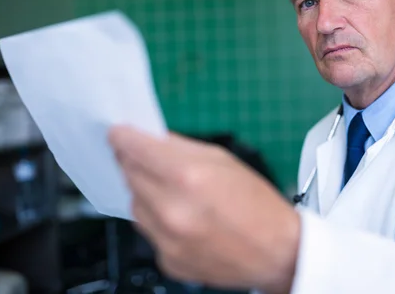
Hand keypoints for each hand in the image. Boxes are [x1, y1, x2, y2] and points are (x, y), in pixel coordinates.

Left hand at [108, 125, 299, 292]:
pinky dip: (158, 221)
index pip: (134, 149)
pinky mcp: (167, 261)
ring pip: (134, 205)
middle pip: (129, 176)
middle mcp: (172, 210)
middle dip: (134, 163)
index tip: (118, 133)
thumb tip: (152, 140)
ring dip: (145, 192)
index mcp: (188, 177)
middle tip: (146, 158)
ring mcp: (167, 240)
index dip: (122, 137)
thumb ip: (182, 148)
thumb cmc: (258, 205)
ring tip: (174, 192)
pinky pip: (148, 232)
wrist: (277, 252)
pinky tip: (182, 218)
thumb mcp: (225, 160)